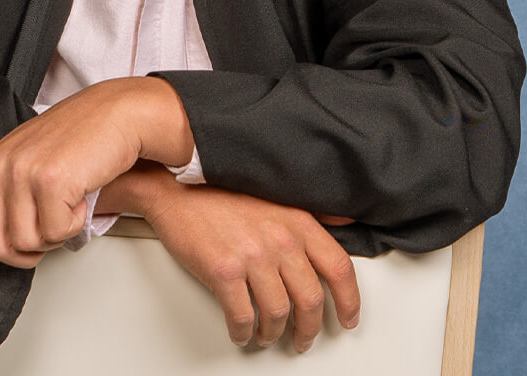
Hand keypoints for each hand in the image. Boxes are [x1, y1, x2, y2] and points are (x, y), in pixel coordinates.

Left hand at [0, 78, 192, 301]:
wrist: (117, 112)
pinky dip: (74, 223)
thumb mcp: (24, 162)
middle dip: (24, 252)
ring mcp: (22, 173)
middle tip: (49, 229)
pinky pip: (56, 233)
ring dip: (54, 234)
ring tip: (67, 202)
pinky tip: (80, 195)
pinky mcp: (49, 181)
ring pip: (26, 243)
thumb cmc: (78, 137)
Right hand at [135, 172, 360, 352]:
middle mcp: (279, 238)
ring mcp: (251, 256)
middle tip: (303, 338)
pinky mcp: (223, 271)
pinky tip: (242, 332)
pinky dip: (244, 333)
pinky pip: (243, 317)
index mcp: (296, 220)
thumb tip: (345, 220)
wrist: (176, 189)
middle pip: (311, 299)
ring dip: (273, 333)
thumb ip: (312, 213)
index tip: (348, 319)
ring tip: (267, 335)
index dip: (349, 301)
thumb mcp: (274, 195)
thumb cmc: (221, 193)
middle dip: (309, 328)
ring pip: (278, 314)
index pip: (338, 267)